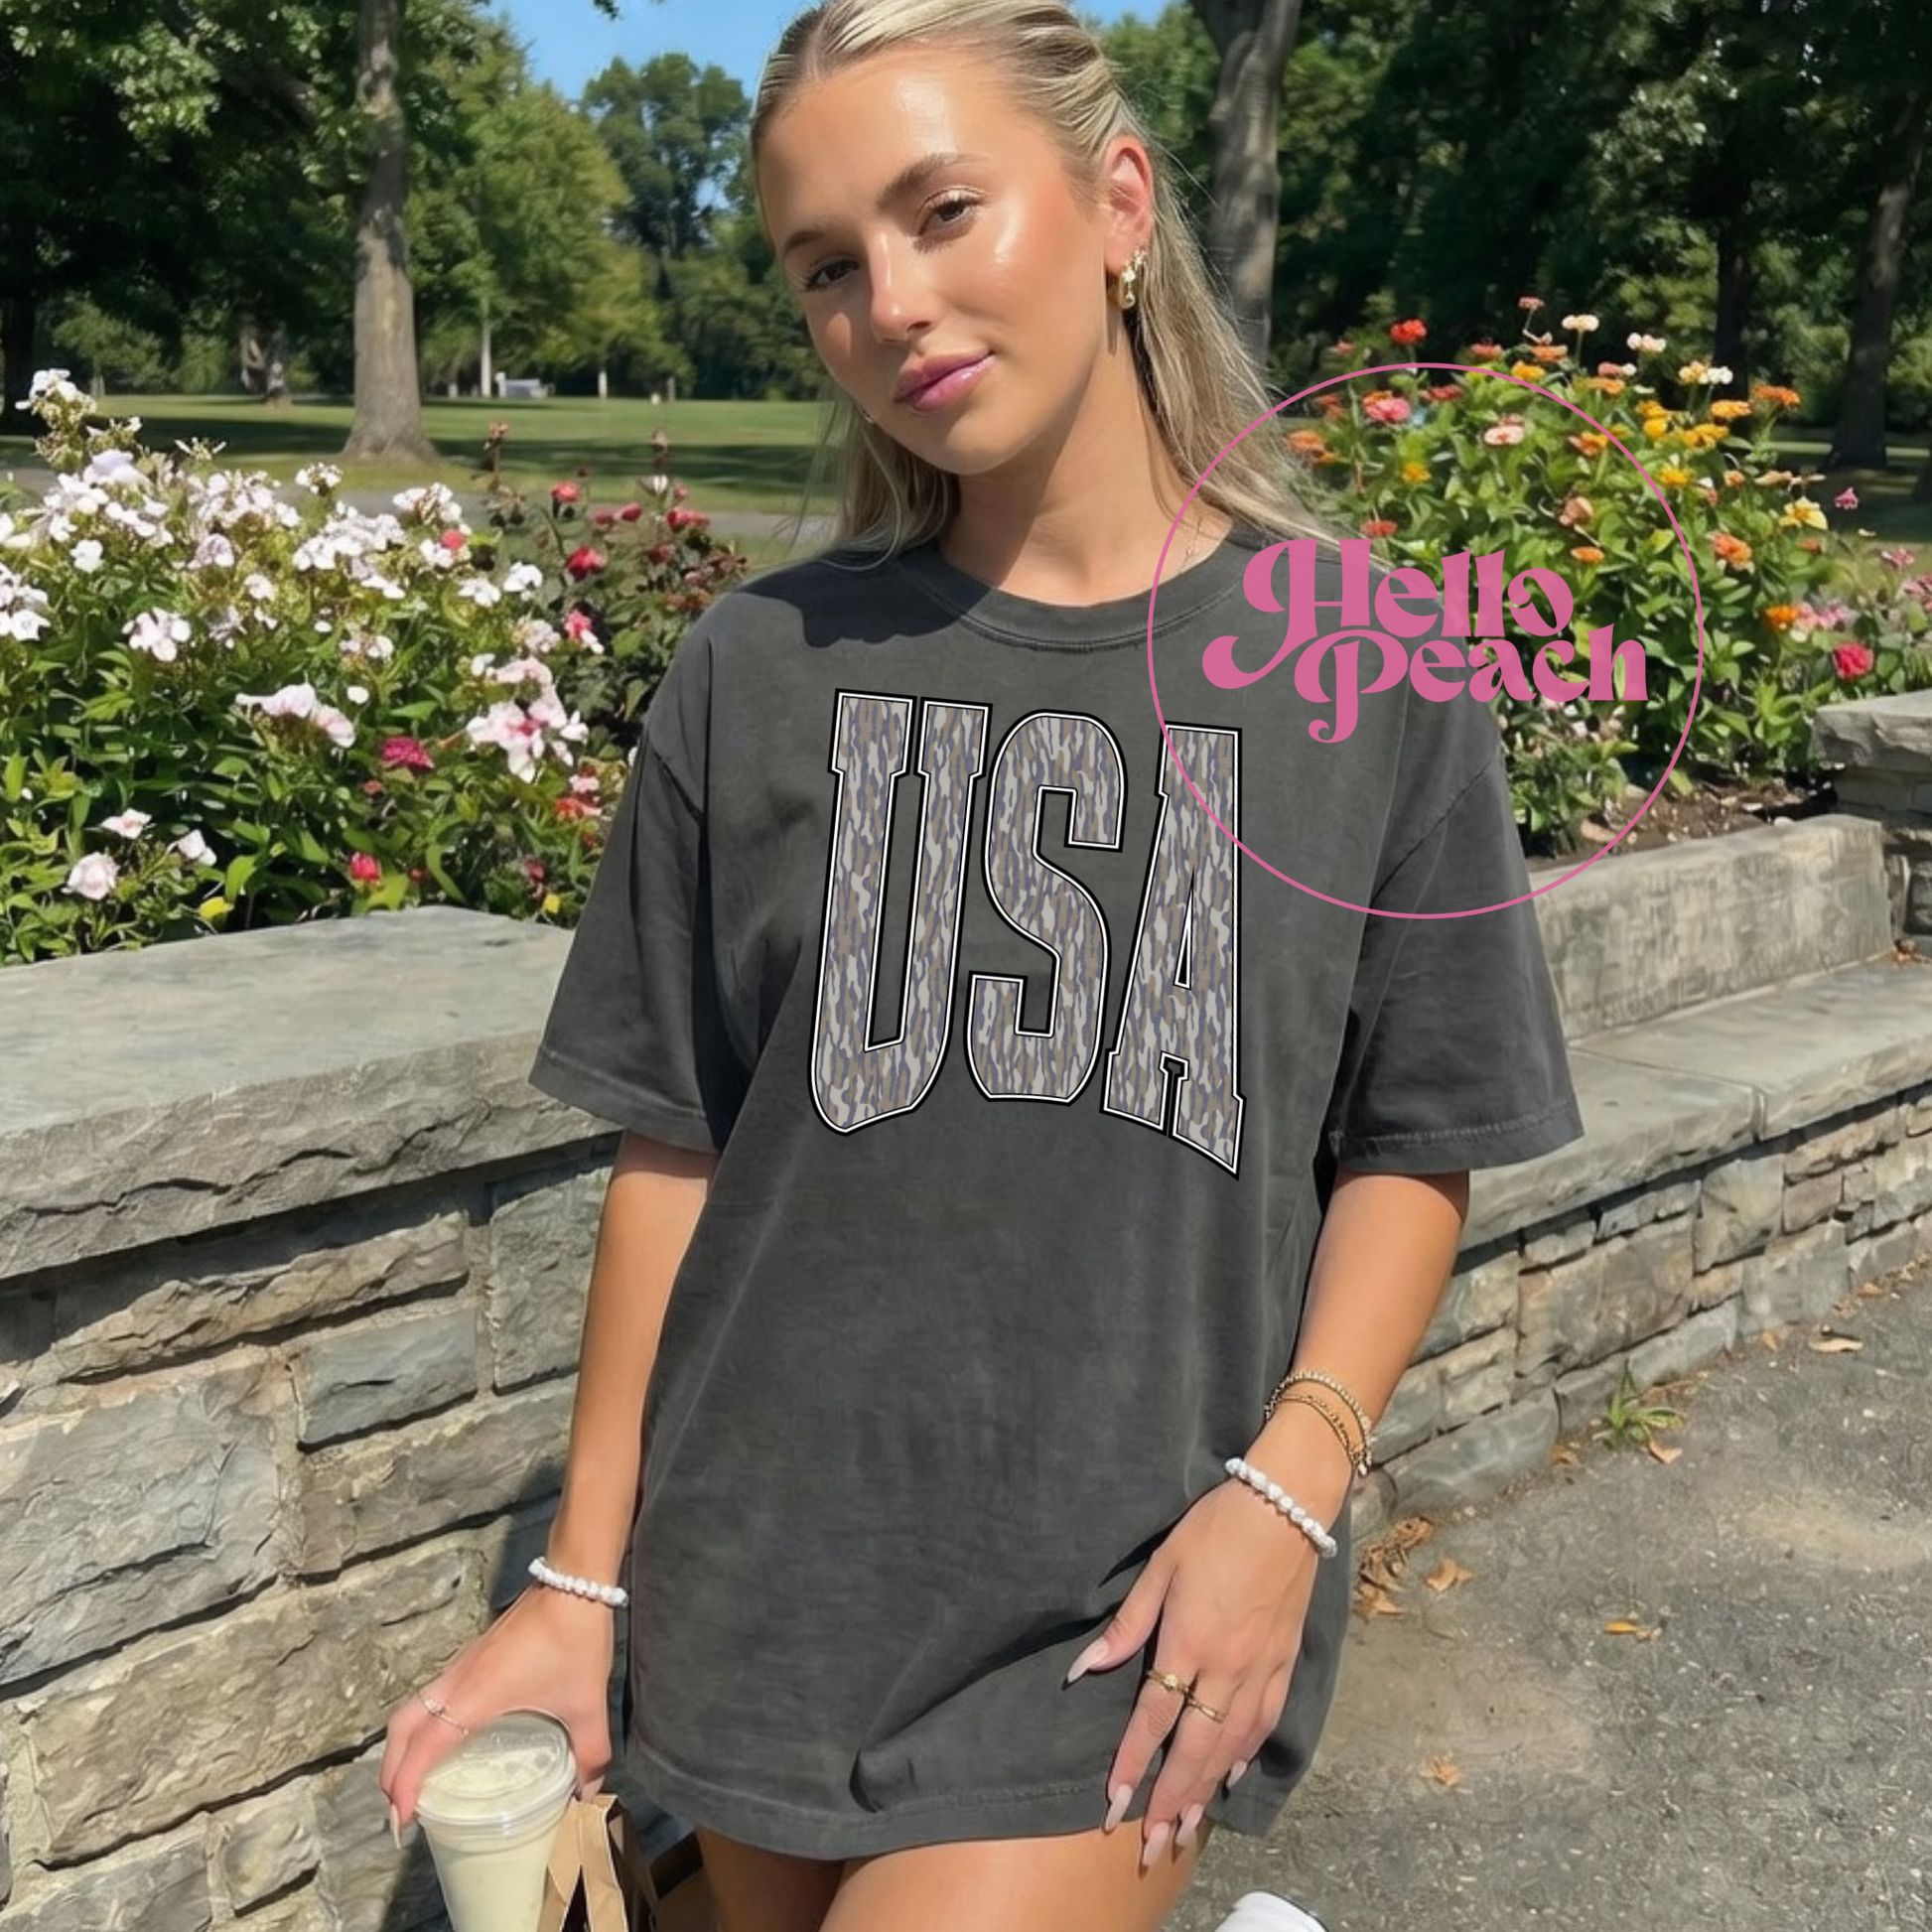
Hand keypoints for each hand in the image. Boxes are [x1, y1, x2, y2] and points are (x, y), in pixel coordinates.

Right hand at [379, 1586, 618, 1840]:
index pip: (425, 1746)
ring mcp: (461, 1665)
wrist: (574, 1582)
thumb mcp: (587, 1704)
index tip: (402, 1820)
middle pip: (402, 1727)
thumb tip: (587, 1796)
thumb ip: (590, 1753)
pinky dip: (421, 1725)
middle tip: (399, 1809)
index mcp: (476, 1696)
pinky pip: (431, 1696)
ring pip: (412, 1708)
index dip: (406, 1785)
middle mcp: (458, 1681)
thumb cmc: (575, 1641)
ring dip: (401, 1745)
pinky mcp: (472, 1656)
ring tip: (411, 1782)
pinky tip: (443, 1742)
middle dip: (391, 1770)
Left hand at [1063, 1478, 1323, 1868]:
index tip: (1115, 1801)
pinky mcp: (1284, 1661)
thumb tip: (1087, 1668)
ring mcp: (1260, 1668)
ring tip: (1188, 1829)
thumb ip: (1129, 1623)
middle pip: (1196, 1747)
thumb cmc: (1215, 1528)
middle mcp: (1227, 1666)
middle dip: (1173, 1799)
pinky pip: (1265, 1721)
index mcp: (1190, 1641)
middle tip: (1154, 1844)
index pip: (1156, 1716)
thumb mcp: (1161, 1565)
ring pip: (1231, 1745)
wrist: (1285, 1506)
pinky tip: (1232, 1776)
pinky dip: (1246, 1754)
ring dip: (1207, 1790)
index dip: (1134, 1761)